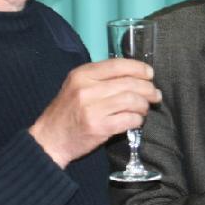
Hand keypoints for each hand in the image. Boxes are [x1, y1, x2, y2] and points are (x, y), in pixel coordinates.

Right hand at [29, 58, 160, 167]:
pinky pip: (129, 119)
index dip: (139, 68)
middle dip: (148, 88)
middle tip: (155, 94)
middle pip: (129, 83)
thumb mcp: (77, 86)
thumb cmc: (67, 112)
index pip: (118, 65)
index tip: (150, 74)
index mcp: (82, 74)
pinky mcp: (98, 127)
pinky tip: (136, 121)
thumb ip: (101, 78)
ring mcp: (92, 108)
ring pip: (132, 100)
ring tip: (144, 108)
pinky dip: (137, 120)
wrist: (48, 140)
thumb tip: (135, 74)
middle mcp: (87, 89)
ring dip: (144, 105)